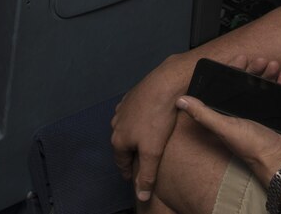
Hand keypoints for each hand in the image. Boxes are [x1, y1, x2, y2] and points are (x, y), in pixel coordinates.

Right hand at [111, 56, 188, 201]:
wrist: (164, 84)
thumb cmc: (158, 119)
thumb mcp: (153, 151)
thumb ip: (146, 175)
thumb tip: (141, 197)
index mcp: (118, 139)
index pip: (121, 162)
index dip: (127, 171)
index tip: (131, 178)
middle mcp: (116, 123)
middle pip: (122, 144)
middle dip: (128, 153)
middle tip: (138, 161)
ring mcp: (122, 108)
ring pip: (125, 127)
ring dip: (131, 135)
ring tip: (142, 141)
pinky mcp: (131, 96)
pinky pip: (132, 113)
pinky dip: (136, 120)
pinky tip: (145, 120)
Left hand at [176, 57, 280, 183]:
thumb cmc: (252, 147)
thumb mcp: (225, 128)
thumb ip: (203, 114)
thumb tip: (180, 101)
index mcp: (229, 115)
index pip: (228, 88)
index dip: (233, 72)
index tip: (240, 58)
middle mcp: (244, 114)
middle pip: (248, 85)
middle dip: (253, 70)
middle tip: (260, 60)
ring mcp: (262, 115)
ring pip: (264, 88)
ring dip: (268, 75)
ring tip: (274, 65)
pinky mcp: (278, 117)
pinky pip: (280, 96)